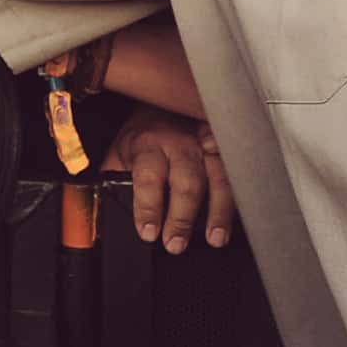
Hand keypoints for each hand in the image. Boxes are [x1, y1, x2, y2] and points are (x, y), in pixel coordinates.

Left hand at [101, 104, 234, 251]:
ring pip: (218, 178)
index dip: (149, 206)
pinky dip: (242, 191)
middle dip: (182, 217)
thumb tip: (101, 207)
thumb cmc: (142, 135)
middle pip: (186, 181)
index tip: (148, 232)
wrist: (165, 102)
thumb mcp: (119, 152)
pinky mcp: (227, 146)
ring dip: (219, 212)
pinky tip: (245, 212)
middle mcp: (179, 144)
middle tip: (176, 243)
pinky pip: (238, 169)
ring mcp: (207, 144)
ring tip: (215, 239)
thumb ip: (113, 178)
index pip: (148, 177)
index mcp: (147, 144)